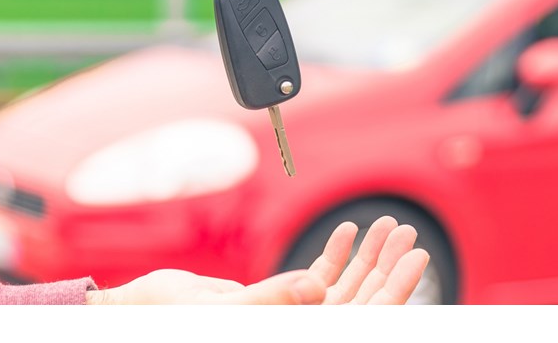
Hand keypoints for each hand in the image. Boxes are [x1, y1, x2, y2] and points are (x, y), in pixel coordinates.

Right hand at [86, 215, 428, 303]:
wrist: (139, 313)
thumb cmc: (170, 317)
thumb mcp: (224, 308)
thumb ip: (274, 298)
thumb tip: (317, 289)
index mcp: (294, 337)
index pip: (362, 321)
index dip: (395, 291)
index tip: (418, 258)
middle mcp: (300, 332)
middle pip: (361, 303)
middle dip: (387, 267)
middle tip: (408, 233)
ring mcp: (292, 320)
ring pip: (344, 290)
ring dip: (366, 258)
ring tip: (388, 225)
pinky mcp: (278, 304)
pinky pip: (316, 281)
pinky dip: (334, 257)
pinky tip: (345, 232)